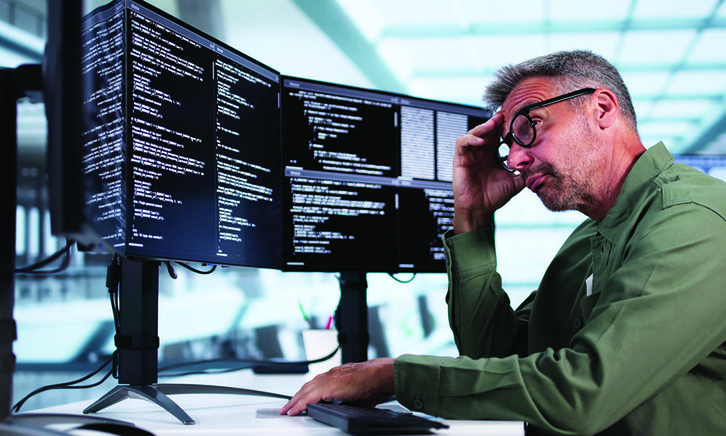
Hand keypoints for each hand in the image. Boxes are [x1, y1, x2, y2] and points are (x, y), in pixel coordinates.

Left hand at [279, 358, 395, 415]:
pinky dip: (300, 405)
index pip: (317, 383)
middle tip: (287, 407)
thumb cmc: (377, 381)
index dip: (307, 392)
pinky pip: (309, 398)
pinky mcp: (329, 388)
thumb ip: (355, 396)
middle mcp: (331, 374)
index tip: (300, 399)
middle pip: (307, 386)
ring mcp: (329, 380)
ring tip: (287, 411)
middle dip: (296, 397)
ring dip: (294, 402)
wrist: (382, 375)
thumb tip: (358, 404)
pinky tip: (294, 412)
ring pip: (305, 391)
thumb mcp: (362, 391)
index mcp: (339, 374)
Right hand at [452, 112, 524, 233]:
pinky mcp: (460, 159)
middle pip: (486, 130)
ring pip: (474, 133)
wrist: (480, 210)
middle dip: (495, 122)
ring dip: (483, 127)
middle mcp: (481, 152)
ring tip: (493, 124)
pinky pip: (462, 143)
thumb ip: (526, 172)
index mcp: (492, 155)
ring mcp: (470, 155)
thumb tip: (541, 163)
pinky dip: (470, 139)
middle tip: (504, 116)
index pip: (498, 135)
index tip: (515, 120)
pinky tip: (481, 141)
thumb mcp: (515, 182)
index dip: (505, 127)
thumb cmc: (493, 197)